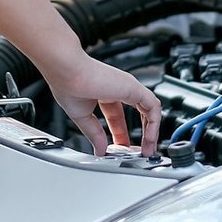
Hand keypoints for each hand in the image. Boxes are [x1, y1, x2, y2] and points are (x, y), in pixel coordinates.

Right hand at [43, 52, 161, 156]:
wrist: (67, 70)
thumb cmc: (68, 84)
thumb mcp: (82, 116)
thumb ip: (94, 133)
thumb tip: (100, 149)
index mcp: (104, 92)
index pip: (118, 115)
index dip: (121, 134)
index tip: (121, 149)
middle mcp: (118, 88)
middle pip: (138, 112)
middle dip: (142, 133)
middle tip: (142, 151)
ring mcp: (128, 87)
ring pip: (149, 110)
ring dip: (151, 131)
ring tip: (149, 149)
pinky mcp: (134, 88)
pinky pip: (153, 107)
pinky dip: (154, 124)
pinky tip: (149, 139)